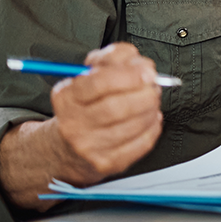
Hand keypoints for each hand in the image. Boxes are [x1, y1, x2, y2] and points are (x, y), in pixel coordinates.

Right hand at [50, 42, 163, 183]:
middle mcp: (73, 124)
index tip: (147, 71)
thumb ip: (115, 58)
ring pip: (133, 125)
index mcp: (67, 97)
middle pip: (118, 107)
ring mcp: (90, 146)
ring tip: (151, 101)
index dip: (129, 75)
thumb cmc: (85, 104)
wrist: (68, 147)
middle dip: (145, 93)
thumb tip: (143, 65)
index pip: (99, 83)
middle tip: (153, 86)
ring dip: (151, 108)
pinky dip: (153, 127)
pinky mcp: (107, 162)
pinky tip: (150, 118)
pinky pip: (141, 143)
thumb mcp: (90, 74)